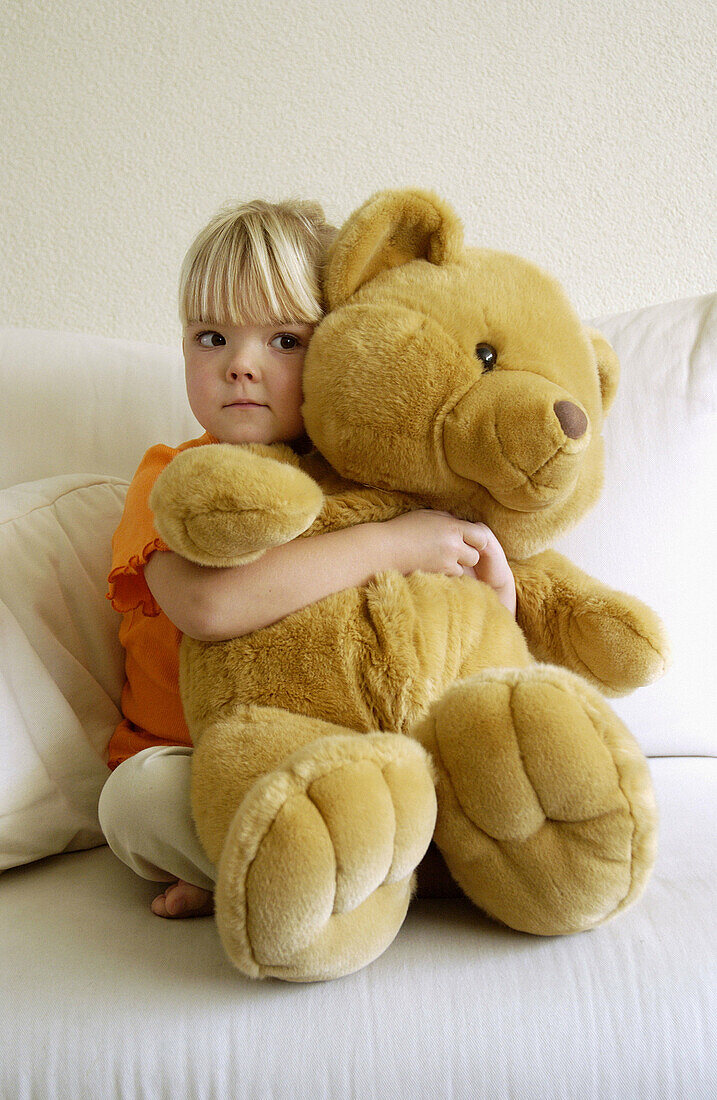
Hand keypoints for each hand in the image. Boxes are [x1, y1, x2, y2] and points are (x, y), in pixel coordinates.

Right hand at [385, 510, 515, 614]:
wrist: (384, 549)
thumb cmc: (403, 529)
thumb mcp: (427, 516)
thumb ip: (448, 519)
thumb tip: (463, 522)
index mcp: (452, 527)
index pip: (481, 536)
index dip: (475, 539)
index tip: (466, 540)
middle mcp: (453, 545)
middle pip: (475, 556)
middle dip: (466, 555)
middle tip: (451, 552)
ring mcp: (445, 562)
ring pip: (464, 569)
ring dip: (455, 566)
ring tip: (437, 559)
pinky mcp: (437, 575)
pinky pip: (450, 577)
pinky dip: (444, 574)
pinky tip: (431, 567)